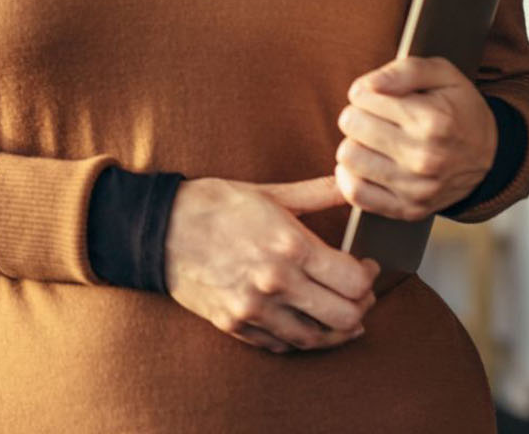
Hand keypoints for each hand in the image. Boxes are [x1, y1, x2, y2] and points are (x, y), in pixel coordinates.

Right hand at [164, 175, 377, 354]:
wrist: (159, 229)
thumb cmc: (212, 205)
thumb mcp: (267, 192)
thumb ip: (316, 193)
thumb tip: (350, 182)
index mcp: (290, 246)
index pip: (355, 282)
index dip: (369, 277)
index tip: (366, 267)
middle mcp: (277, 283)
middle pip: (346, 317)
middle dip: (361, 306)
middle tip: (358, 292)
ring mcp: (256, 309)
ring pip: (317, 339)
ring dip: (335, 328)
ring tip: (336, 311)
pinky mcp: (237, 326)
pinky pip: (283, 345)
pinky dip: (300, 336)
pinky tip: (303, 319)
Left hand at [336, 56, 497, 220]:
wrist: (490, 156)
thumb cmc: (458, 108)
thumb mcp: (442, 73)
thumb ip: (404, 70)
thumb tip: (366, 86)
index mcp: (433, 120)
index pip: (360, 96)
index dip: (364, 91)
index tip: (380, 96)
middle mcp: (425, 157)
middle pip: (350, 124)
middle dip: (358, 115)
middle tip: (377, 118)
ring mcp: (416, 188)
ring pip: (348, 157)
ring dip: (356, 144)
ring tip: (376, 141)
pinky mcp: (408, 209)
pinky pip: (356, 193)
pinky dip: (352, 176)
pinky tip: (368, 164)